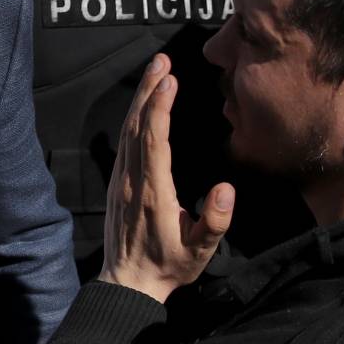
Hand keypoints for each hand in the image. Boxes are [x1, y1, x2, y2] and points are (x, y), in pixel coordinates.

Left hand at [98, 55, 233, 303]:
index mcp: (152, 193)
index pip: (154, 140)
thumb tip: (226, 189)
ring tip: (155, 71)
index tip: (170, 80)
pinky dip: (134, 116)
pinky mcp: (117, 182)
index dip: (160, 108)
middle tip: (161, 59)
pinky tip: (142, 103)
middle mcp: (131, 180)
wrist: (127, 283)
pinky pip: (124, 141)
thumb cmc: (168, 267)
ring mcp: (120, 179)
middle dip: (149, 90)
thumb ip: (214, 221)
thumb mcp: (199, 252)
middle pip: (138, 126)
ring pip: (128, 130)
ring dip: (141, 98)